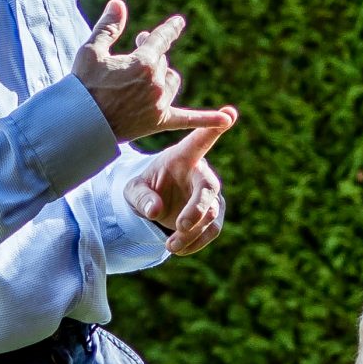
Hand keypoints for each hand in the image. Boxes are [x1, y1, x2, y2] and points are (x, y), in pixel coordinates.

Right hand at [72, 0, 233, 143]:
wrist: (79, 124)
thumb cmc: (82, 86)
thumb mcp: (91, 51)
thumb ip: (108, 26)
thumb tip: (119, 3)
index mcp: (143, 62)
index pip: (162, 39)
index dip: (170, 29)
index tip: (179, 22)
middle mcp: (156, 82)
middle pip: (162, 61)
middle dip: (151, 55)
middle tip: (135, 53)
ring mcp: (160, 103)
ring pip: (172, 82)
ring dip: (162, 77)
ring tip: (145, 79)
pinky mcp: (159, 121)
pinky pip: (189, 119)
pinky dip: (208, 120)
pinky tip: (227, 119)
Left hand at [127, 109, 233, 255]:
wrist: (154, 206)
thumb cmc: (145, 188)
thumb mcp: (133, 190)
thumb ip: (142, 197)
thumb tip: (155, 211)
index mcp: (183, 157)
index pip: (200, 140)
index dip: (214, 128)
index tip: (229, 115)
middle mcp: (201, 173)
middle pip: (209, 188)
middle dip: (197, 208)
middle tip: (180, 226)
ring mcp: (211, 195)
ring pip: (211, 214)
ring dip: (192, 233)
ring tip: (170, 246)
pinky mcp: (214, 213)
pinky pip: (212, 230)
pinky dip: (195, 242)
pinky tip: (178, 249)